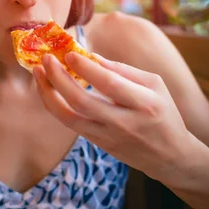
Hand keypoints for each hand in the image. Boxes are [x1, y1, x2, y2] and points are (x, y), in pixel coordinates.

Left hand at [34, 52, 194, 184]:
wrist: (169, 156)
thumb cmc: (163, 113)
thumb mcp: (155, 85)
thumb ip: (123, 70)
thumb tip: (91, 56)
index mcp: (144, 103)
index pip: (109, 84)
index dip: (86, 68)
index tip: (70, 52)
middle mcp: (124, 123)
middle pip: (82, 101)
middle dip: (59, 78)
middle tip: (47, 59)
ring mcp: (109, 137)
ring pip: (69, 117)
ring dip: (49, 94)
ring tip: (39, 73)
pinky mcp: (98, 144)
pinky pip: (71, 124)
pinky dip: (56, 105)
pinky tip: (49, 89)